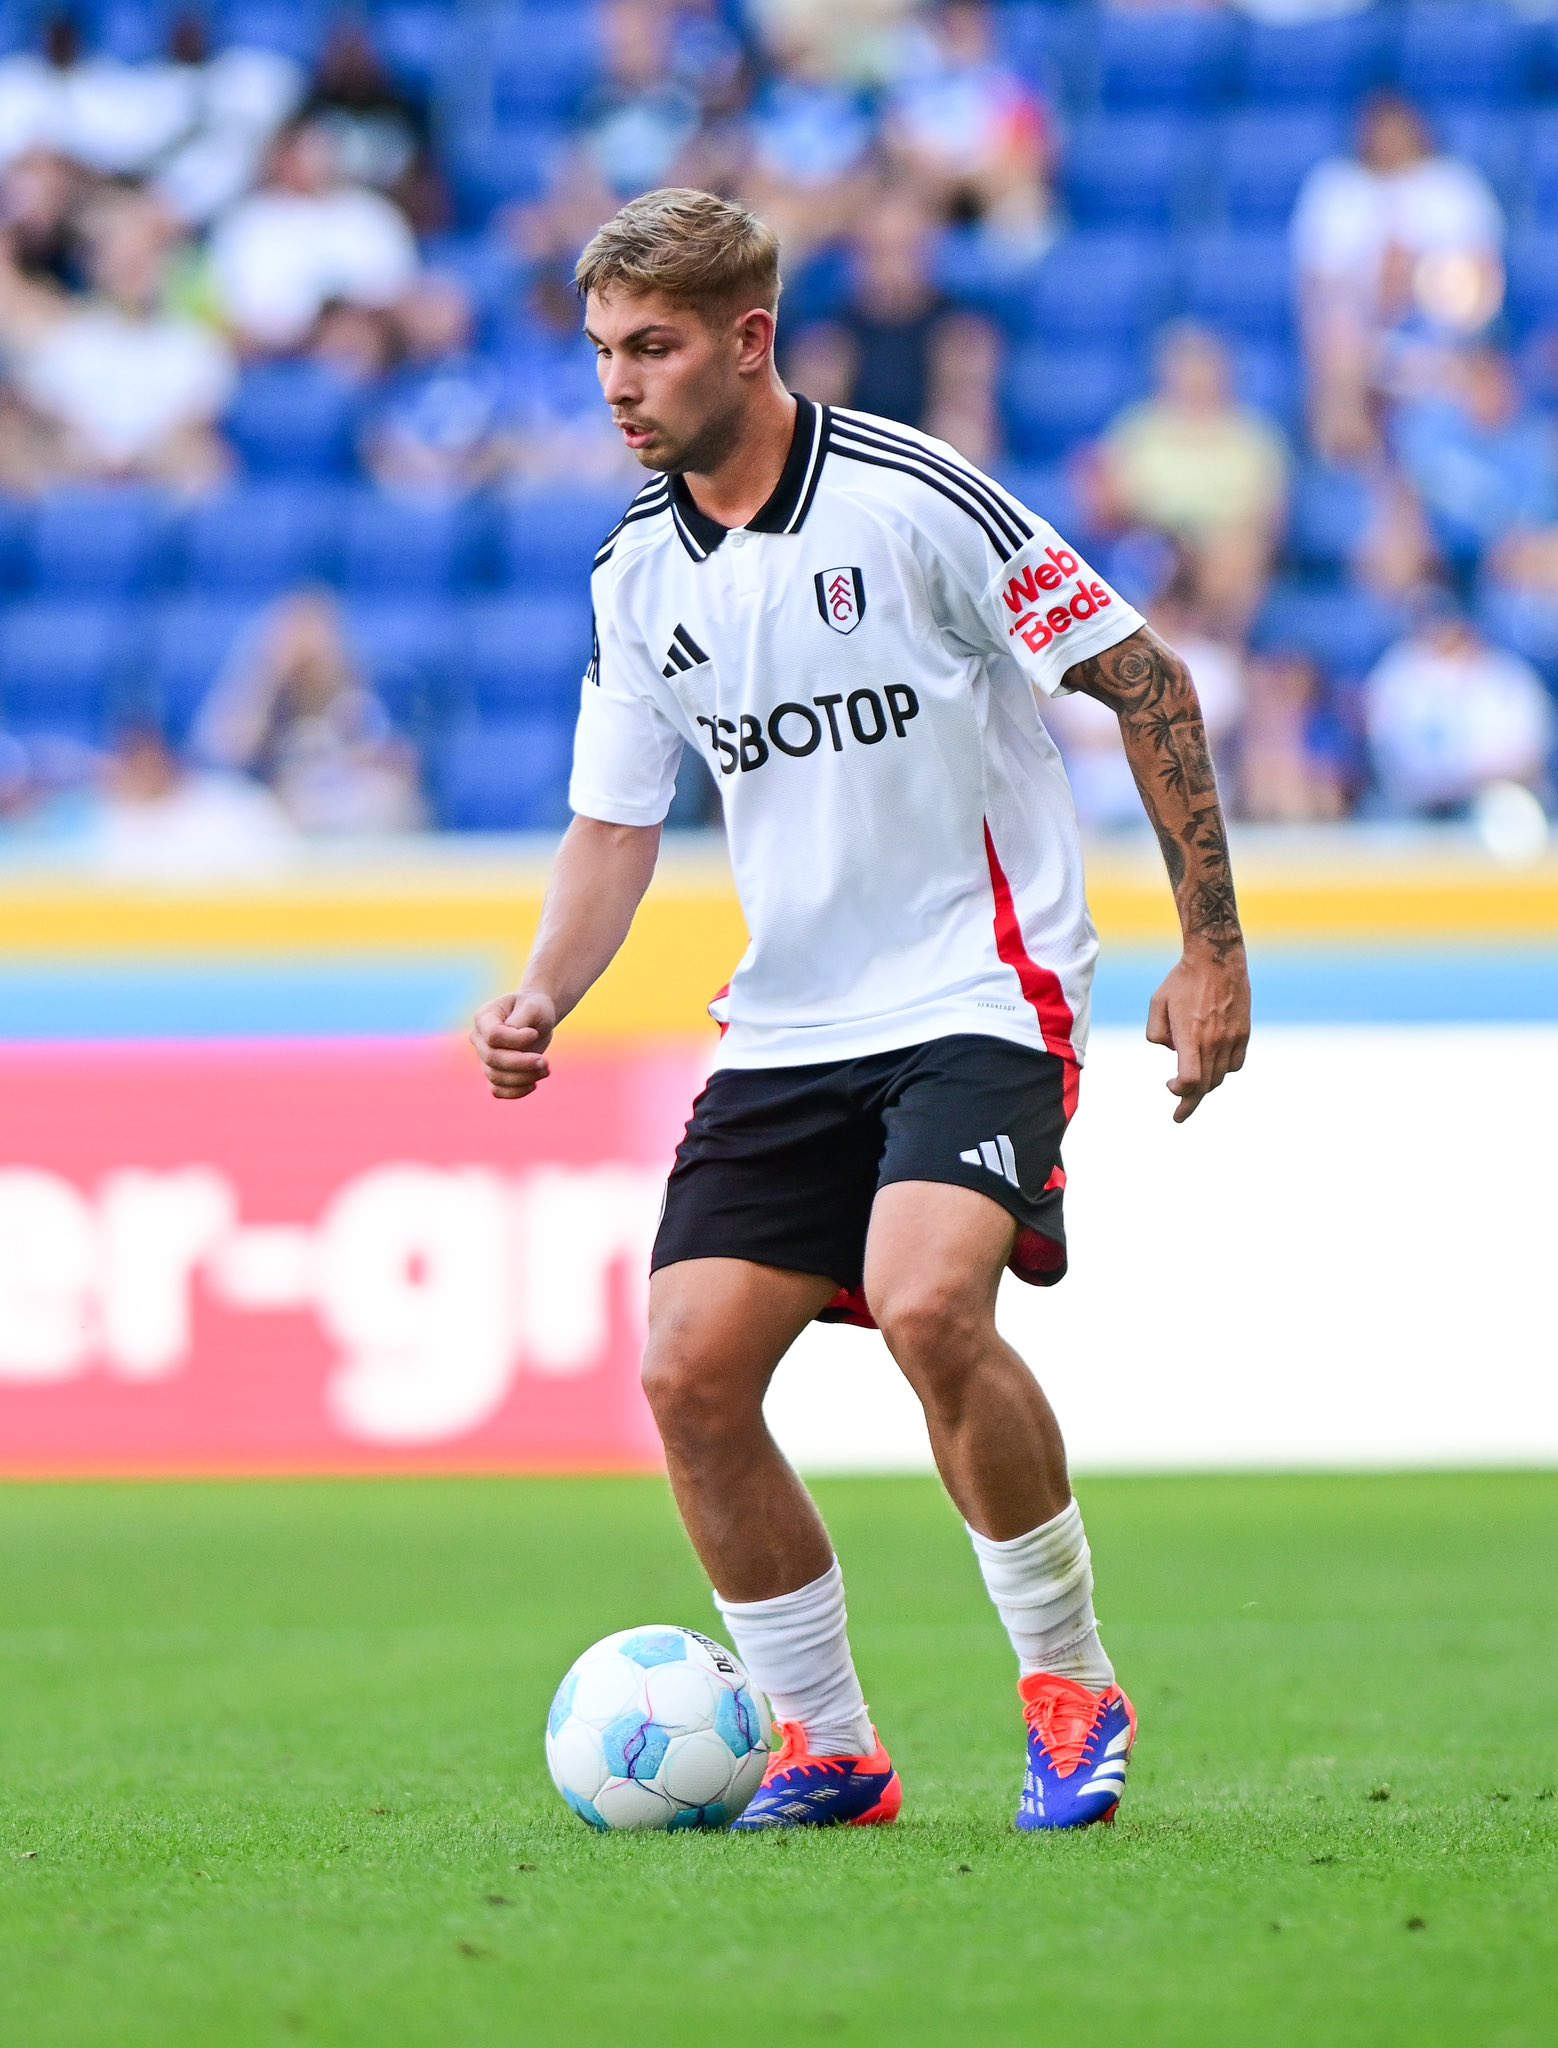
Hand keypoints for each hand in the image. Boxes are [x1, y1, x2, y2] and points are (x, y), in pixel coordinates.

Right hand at [470, 989, 556, 1100]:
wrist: (535, 1018)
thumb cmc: (534, 1008)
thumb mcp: (533, 1006)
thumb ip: (522, 1020)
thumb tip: (516, 1043)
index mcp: (484, 1017)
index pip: (493, 1035)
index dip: (515, 1040)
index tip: (534, 1034)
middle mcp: (479, 1038)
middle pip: (492, 1058)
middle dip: (522, 1063)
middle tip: (546, 1062)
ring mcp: (484, 1057)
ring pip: (495, 1077)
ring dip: (524, 1078)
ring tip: (546, 1070)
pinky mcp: (494, 1072)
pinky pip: (497, 1090)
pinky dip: (516, 1092)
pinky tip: (534, 1084)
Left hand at [1146, 942, 1249, 1122]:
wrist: (1217, 957)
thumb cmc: (1182, 980)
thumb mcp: (1157, 1004)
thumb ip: (1157, 1034)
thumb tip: (1171, 1051)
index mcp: (1191, 1036)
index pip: (1191, 1080)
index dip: (1181, 1092)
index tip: (1170, 1087)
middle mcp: (1214, 1041)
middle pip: (1205, 1085)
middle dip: (1190, 1102)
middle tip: (1179, 1114)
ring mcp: (1232, 1038)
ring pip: (1221, 1076)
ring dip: (1206, 1086)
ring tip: (1194, 1088)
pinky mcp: (1244, 1032)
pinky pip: (1236, 1063)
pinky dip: (1224, 1071)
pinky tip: (1214, 1068)